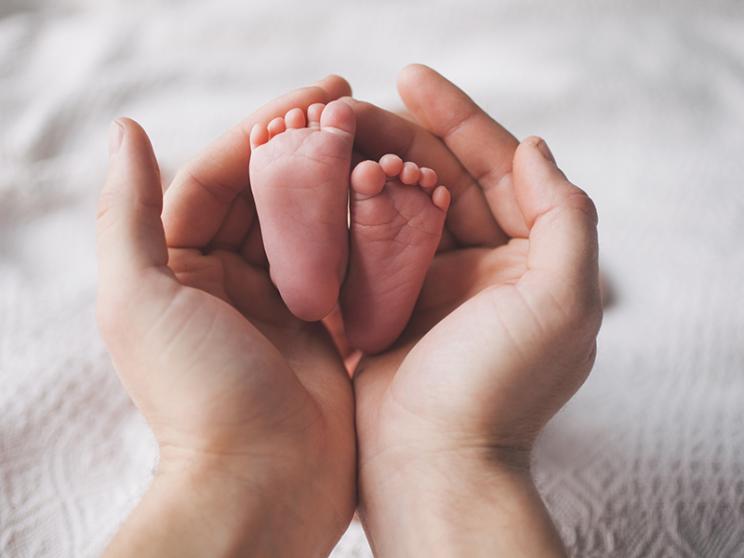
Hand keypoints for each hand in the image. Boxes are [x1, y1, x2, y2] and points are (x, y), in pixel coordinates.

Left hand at [97, 77, 355, 557]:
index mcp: (179, 265)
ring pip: (311, 224)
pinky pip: (343, 264)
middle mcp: (228, 279)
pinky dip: (364, 232)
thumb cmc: (197, 395)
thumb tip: (125, 129)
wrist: (262, 485)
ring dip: (339, 184)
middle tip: (355, 107)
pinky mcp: (323, 328)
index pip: (218, 176)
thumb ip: (128, 213)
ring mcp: (280, 302)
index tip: (315, 97)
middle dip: (306, 148)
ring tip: (379, 145)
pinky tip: (393, 202)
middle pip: (268, 194)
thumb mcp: (140, 299)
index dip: (262, 131)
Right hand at [347, 65, 601, 555]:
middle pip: (439, 178)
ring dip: (366, 168)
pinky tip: (317, 185)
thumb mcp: (562, 300)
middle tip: (348, 105)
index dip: (458, 117)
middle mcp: (482, 265)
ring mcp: (430, 284)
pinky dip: (344, 213)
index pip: (495, 167)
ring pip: (397, 205)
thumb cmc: (498, 389)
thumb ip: (566, 217)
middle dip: (397, 136)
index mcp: (528, 257)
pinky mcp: (386, 305)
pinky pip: (364, 243)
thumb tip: (535, 147)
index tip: (410, 76)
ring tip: (328, 135)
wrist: (433, 468)